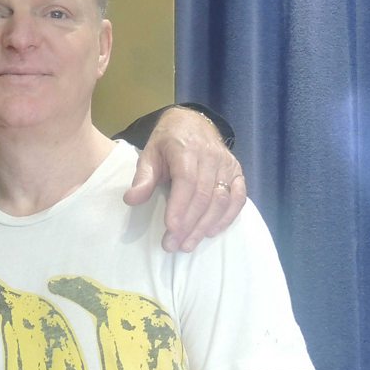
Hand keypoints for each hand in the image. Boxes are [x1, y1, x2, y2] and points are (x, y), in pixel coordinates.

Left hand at [123, 106, 245, 251]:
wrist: (192, 124)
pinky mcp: (237, 173)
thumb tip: (131, 200)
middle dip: (189, 224)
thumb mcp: (149, 154)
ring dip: (205, 225)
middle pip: (204, 195)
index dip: (180, 206)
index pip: (186, 181)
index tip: (170, 228)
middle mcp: (211, 157)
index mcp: (187, 149)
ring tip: (188, 244)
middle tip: (173, 245)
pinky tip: (212, 232)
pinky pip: (238, 198)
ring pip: (221, 200)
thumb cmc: (167, 142)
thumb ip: (143, 177)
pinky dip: (227, 218)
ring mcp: (227, 165)